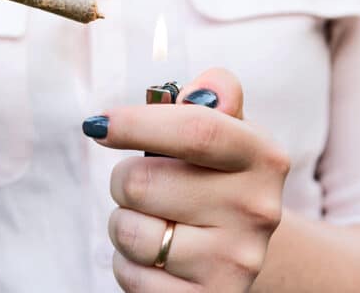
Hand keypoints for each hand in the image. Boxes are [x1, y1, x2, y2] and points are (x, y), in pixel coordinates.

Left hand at [83, 69, 289, 291]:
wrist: (241, 251)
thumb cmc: (217, 180)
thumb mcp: (226, 132)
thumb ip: (214, 97)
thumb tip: (204, 85)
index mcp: (262, 157)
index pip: (195, 130)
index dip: (136, 123)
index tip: (97, 124)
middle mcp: (257, 211)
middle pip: (142, 181)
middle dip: (124, 179)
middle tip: (143, 185)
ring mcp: (234, 262)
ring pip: (129, 231)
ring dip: (124, 222)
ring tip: (154, 221)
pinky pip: (130, 273)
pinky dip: (128, 262)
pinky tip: (157, 257)